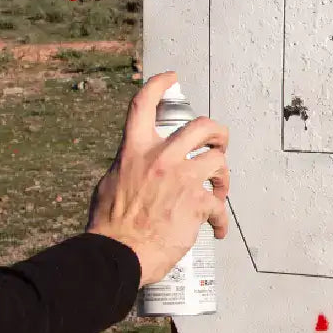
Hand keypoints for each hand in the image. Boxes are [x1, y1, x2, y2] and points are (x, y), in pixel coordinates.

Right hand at [87, 72, 229, 286]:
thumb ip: (128, 166)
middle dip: (217, 132)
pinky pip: (219, 206)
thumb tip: (136, 163)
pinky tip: (217, 229)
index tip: (171, 77)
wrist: (117, 255)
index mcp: (134, 151)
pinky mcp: (196, 204)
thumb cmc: (109, 226)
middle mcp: (161, 159)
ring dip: (223, 177)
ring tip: (219, 191)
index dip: (159, 85)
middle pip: (202, 126)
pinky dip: (220, 219)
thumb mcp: (110, 183)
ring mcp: (181, 179)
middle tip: (218, 142)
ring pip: (218, 161)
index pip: (144, 105)